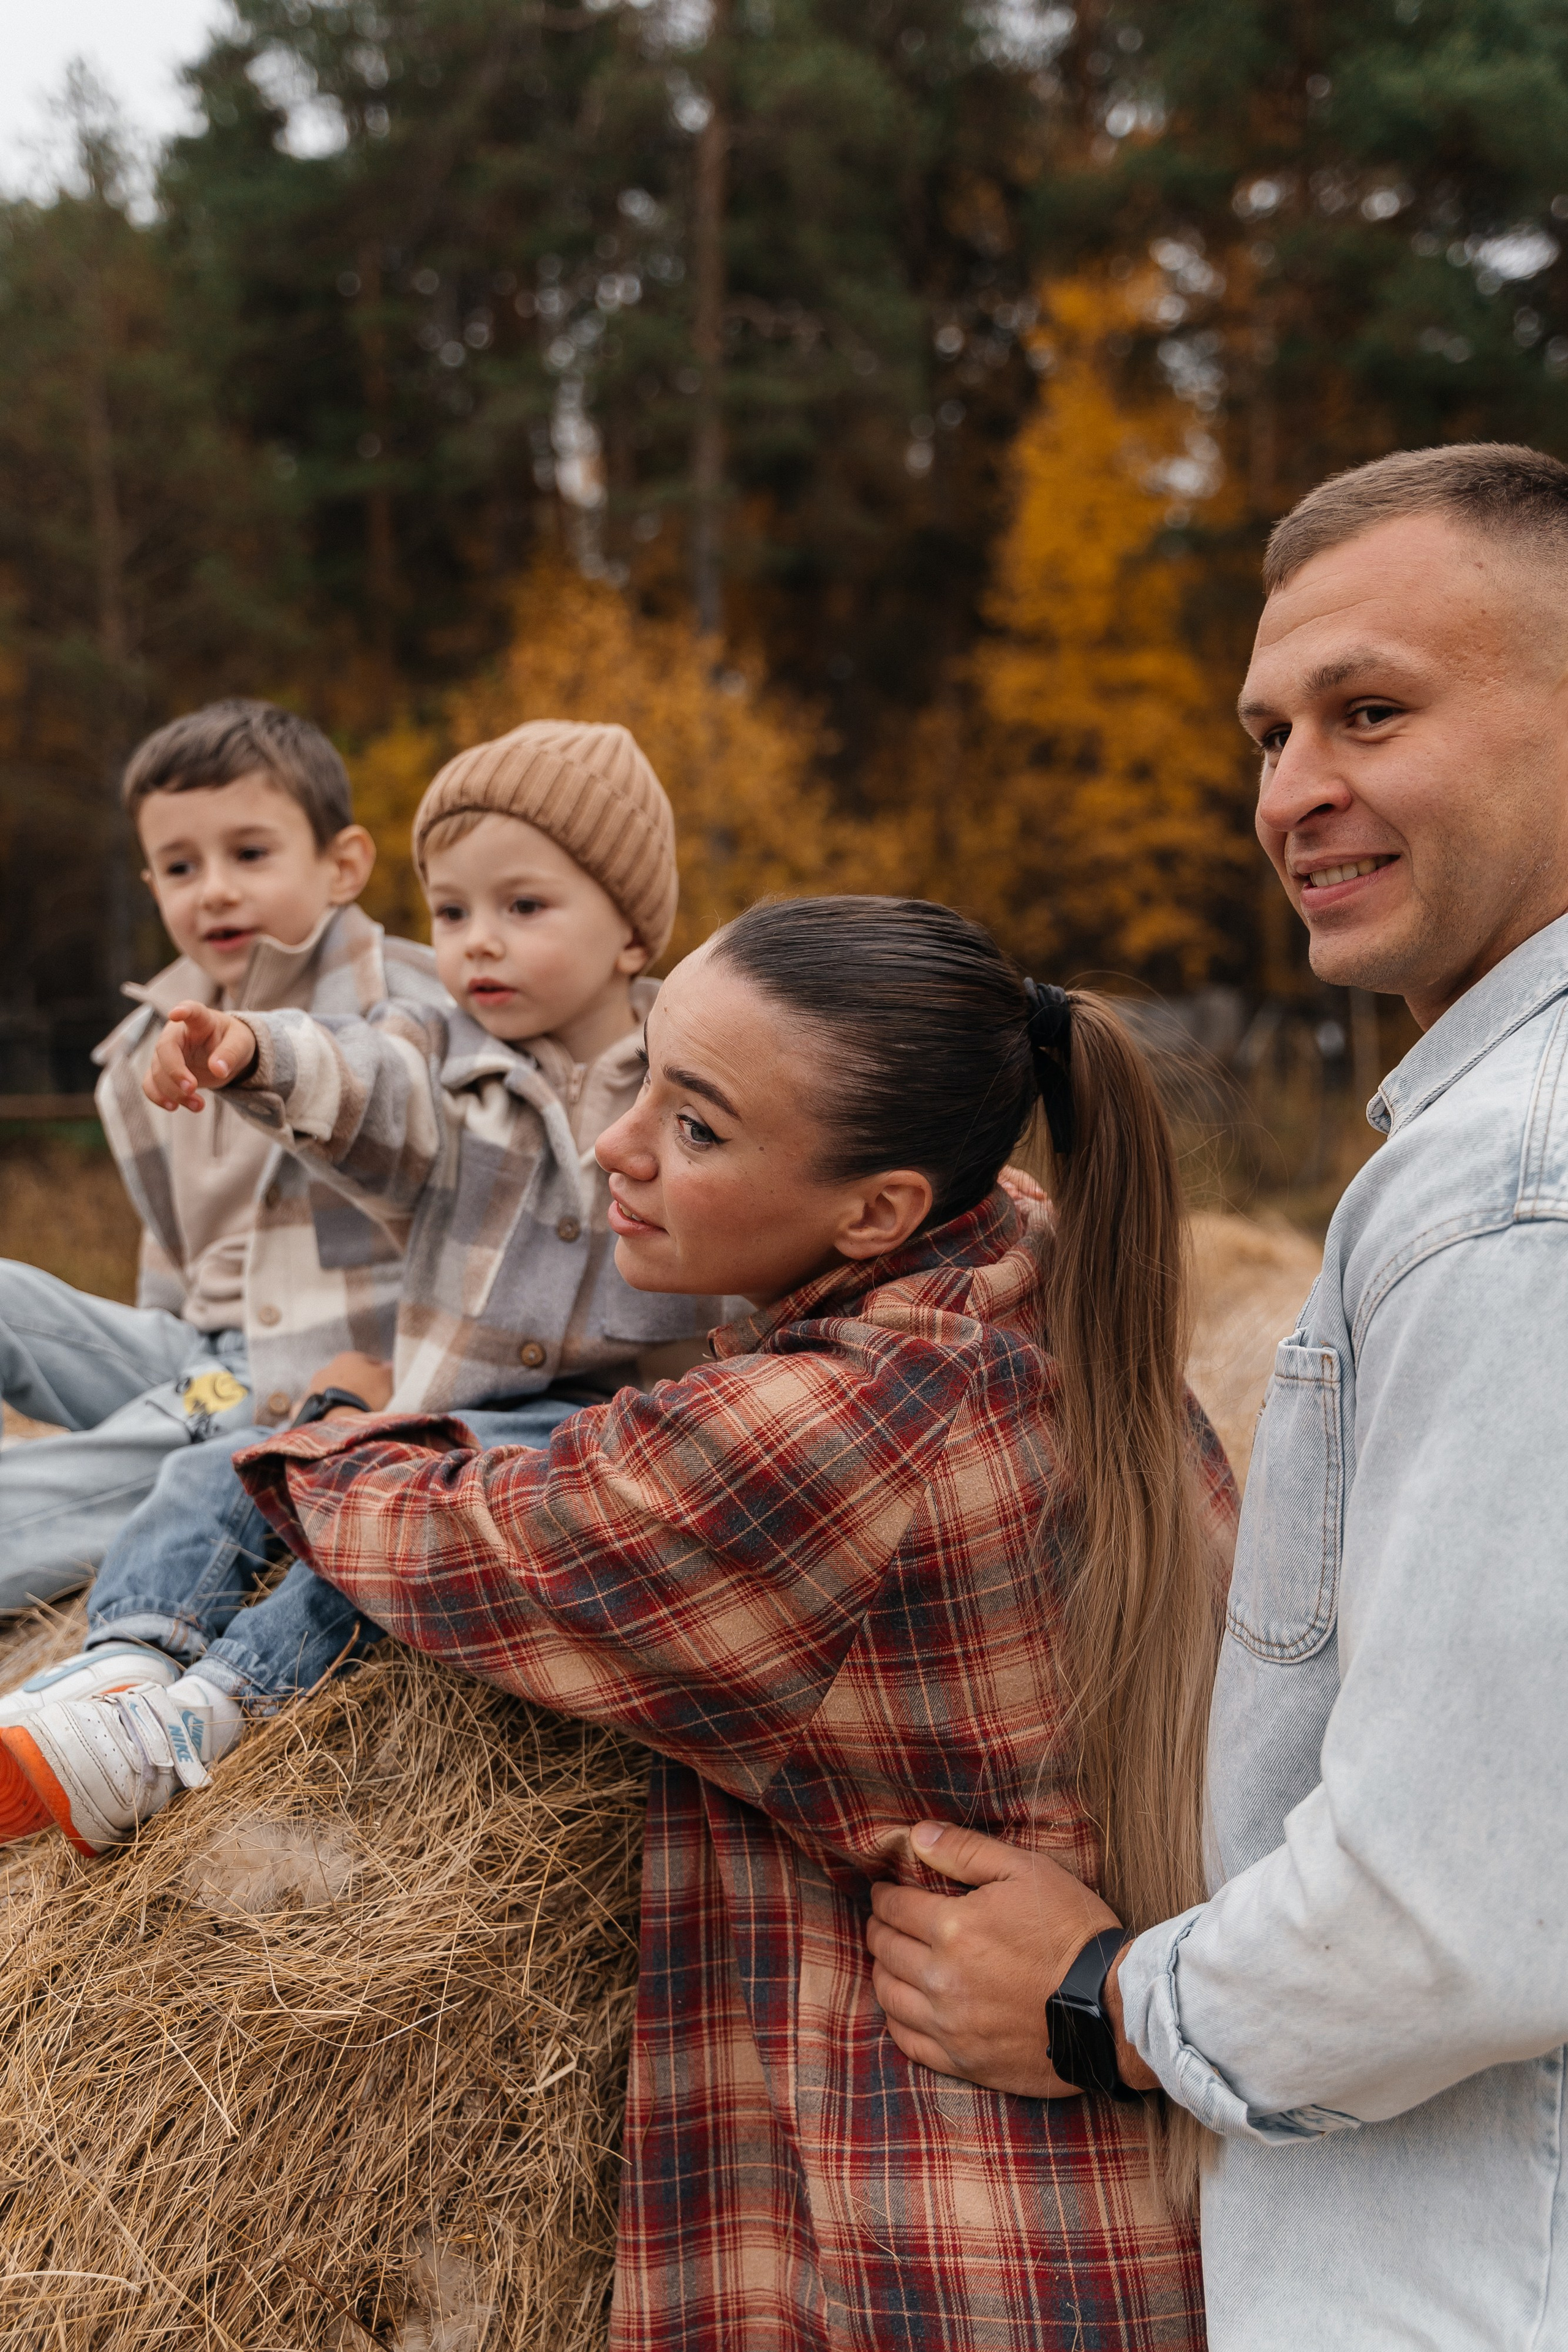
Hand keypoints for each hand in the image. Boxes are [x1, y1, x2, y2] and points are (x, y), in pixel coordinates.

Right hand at [143, 1000, 257, 1112]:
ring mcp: (166, 1053)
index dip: (183, 1011)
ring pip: (157, 1071)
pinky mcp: (163, 1071)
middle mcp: (177, 1034)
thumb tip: (218, 1070)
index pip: (191, 1010)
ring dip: (173, 1091)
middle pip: (165, 1049)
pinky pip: (151, 1084)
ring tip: (199, 1105)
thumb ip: (230, 1054)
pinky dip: (159, 1097)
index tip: (176, 1014)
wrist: (225, 1054)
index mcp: (200, 1020)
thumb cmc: (232, 1041)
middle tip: (192, 1088)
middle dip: (175, 1071)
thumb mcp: (241, 1044)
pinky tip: (174, 1107)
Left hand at [300, 1351, 394, 1414]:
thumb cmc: (368, 1395)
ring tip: (351, 1415)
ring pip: (330, 1392)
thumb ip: (390, 1369)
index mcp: (348, 1358)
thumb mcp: (388, 1379)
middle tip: (370, 1403)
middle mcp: (326, 1369)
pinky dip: (323, 1413)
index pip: (369, 1362)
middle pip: (347, 1377)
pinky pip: (315, 1409)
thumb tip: (388, 1366)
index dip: (380, 1375)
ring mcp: (311, 1388)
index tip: (387, 1387)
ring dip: (339, 1399)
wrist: (339, 1420)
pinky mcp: (301, 1408)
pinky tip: (332, 1421)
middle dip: (357, 1386)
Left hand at [866, 1819, 1154, 2096]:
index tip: (886, 1891)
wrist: (1112, 2008)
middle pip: (886, 1949)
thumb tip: (916, 1835)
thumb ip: (966, 1851)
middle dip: (880, 1928)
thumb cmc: (1072, 1931)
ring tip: (892, 1959)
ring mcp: (951, 2025)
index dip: (885, 1895)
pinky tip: (905, 2006)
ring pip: (889, 1995)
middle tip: (885, 1920)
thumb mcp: (1027, 1872)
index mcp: (953, 1928)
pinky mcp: (964, 2060)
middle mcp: (942, 1979)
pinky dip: (896, 2019)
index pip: (894, 1907)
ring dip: (883, 1971)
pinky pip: (908, 2041)